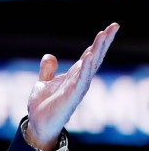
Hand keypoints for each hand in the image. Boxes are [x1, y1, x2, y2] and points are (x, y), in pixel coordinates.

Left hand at [26, 22, 118, 150]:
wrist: (37, 124)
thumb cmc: (43, 106)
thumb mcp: (43, 83)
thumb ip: (48, 70)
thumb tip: (49, 56)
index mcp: (74, 76)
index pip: (89, 56)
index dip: (98, 43)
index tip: (108, 29)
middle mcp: (79, 80)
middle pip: (95, 57)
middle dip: (104, 42)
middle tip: (114, 26)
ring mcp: (77, 88)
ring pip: (91, 66)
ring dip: (97, 50)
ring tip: (104, 35)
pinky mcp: (72, 97)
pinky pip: (81, 81)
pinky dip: (85, 68)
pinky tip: (90, 56)